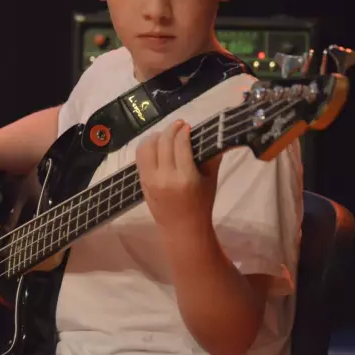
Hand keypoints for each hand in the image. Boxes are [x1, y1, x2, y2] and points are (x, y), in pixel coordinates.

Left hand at [135, 119, 221, 234]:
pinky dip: (147, 146)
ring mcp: (150, 179)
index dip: (183, 131)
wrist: (181, 229)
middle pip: (163, 142)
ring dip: (156, 136)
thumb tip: (214, 136)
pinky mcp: (142, 181)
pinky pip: (140, 156)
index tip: (188, 126)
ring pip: (147, 146)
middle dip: (171, 129)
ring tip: (166, 135)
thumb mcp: (211, 181)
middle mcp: (165, 177)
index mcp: (185, 177)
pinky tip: (157, 145)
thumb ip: (212, 158)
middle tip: (180, 125)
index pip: (180, 144)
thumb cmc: (201, 205)